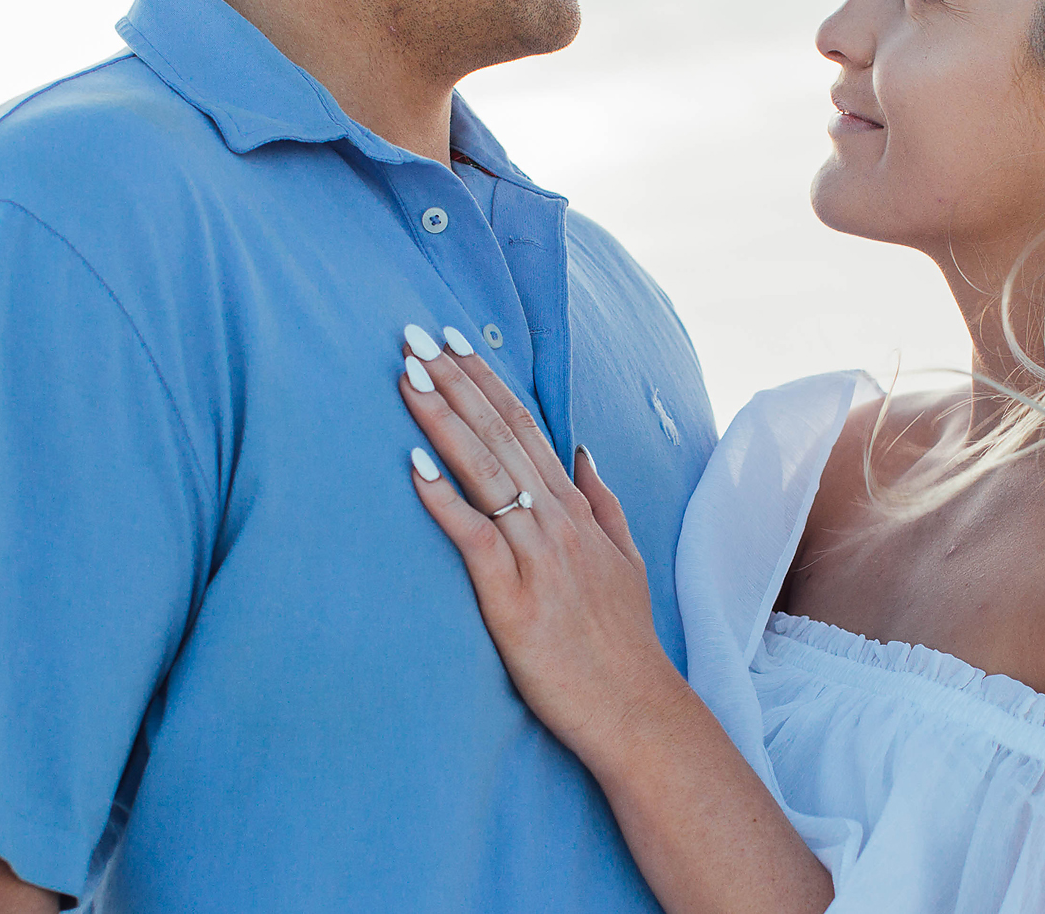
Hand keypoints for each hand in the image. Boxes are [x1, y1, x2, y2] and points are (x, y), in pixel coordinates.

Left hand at [398, 331, 673, 768]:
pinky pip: (475, 539)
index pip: (528, 428)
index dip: (488, 382)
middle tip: (414, 335)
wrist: (635, 709)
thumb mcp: (626, 559)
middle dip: (457, 382)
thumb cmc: (621, 642)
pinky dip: (444, 501)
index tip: (454, 342)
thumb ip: (603, 501)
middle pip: (502, 436)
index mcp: (578, 510)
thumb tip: (583, 451)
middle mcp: (559, 521)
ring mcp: (539, 557)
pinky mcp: (514, 599)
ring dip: (445, 422)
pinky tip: (412, 468)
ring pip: (487, 473)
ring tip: (409, 377)